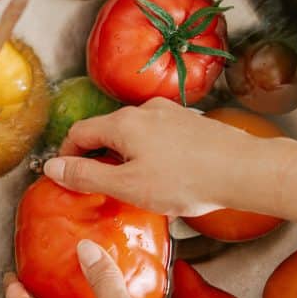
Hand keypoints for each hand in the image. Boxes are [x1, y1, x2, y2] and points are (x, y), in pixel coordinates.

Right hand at [43, 97, 296, 215]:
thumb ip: (86, 176)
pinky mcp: (191, 123)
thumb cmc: (185, 180)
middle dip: (96, 156)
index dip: (67, 154)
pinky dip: (147, 153)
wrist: (244, 170)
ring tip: (131, 185)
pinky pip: (156, 136)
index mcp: (123, 123)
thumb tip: (52, 168)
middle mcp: (144, 111)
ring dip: (123, 156)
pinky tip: (161, 177)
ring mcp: (171, 114)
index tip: (66, 176)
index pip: (79, 131)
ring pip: (133, 133)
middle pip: (106, 130)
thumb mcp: (127, 186)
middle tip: (97, 186)